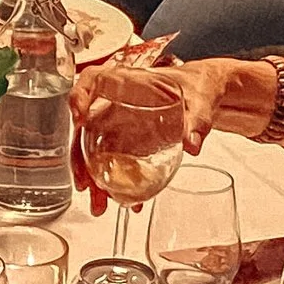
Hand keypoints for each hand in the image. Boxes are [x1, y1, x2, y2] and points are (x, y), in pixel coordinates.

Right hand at [71, 56, 236, 205]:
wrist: (205, 95)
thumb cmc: (197, 86)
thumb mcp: (199, 100)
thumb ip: (196, 119)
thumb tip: (191, 143)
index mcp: (130, 82)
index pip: (93, 79)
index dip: (79, 95)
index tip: (78, 117)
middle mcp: (118, 101)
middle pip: (87, 125)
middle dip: (80, 157)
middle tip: (85, 184)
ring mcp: (121, 122)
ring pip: (96, 149)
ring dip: (94, 178)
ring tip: (100, 204)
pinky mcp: (130, 140)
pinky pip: (115, 161)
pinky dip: (118, 182)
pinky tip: (128, 200)